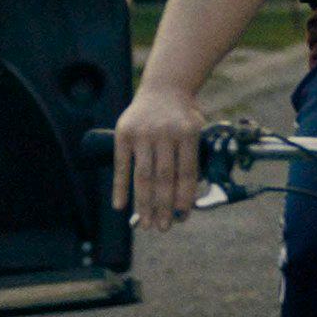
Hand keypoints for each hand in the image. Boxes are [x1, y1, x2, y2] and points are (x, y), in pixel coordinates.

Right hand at [111, 84, 207, 231]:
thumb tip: (186, 199)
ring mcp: (143, 133)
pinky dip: (120, 187)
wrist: (165, 88)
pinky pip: (121, 165)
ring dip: (143, 203)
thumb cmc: (184, 117)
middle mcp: (165, 133)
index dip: (184, 198)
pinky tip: (119, 206)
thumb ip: (192, 159)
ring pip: (143, 175)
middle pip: (164, 178)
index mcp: (188, 133)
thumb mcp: (197, 131)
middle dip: (163, 206)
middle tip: (162, 228)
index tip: (182, 218)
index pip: (187, 173)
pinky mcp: (124, 133)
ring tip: (145, 223)